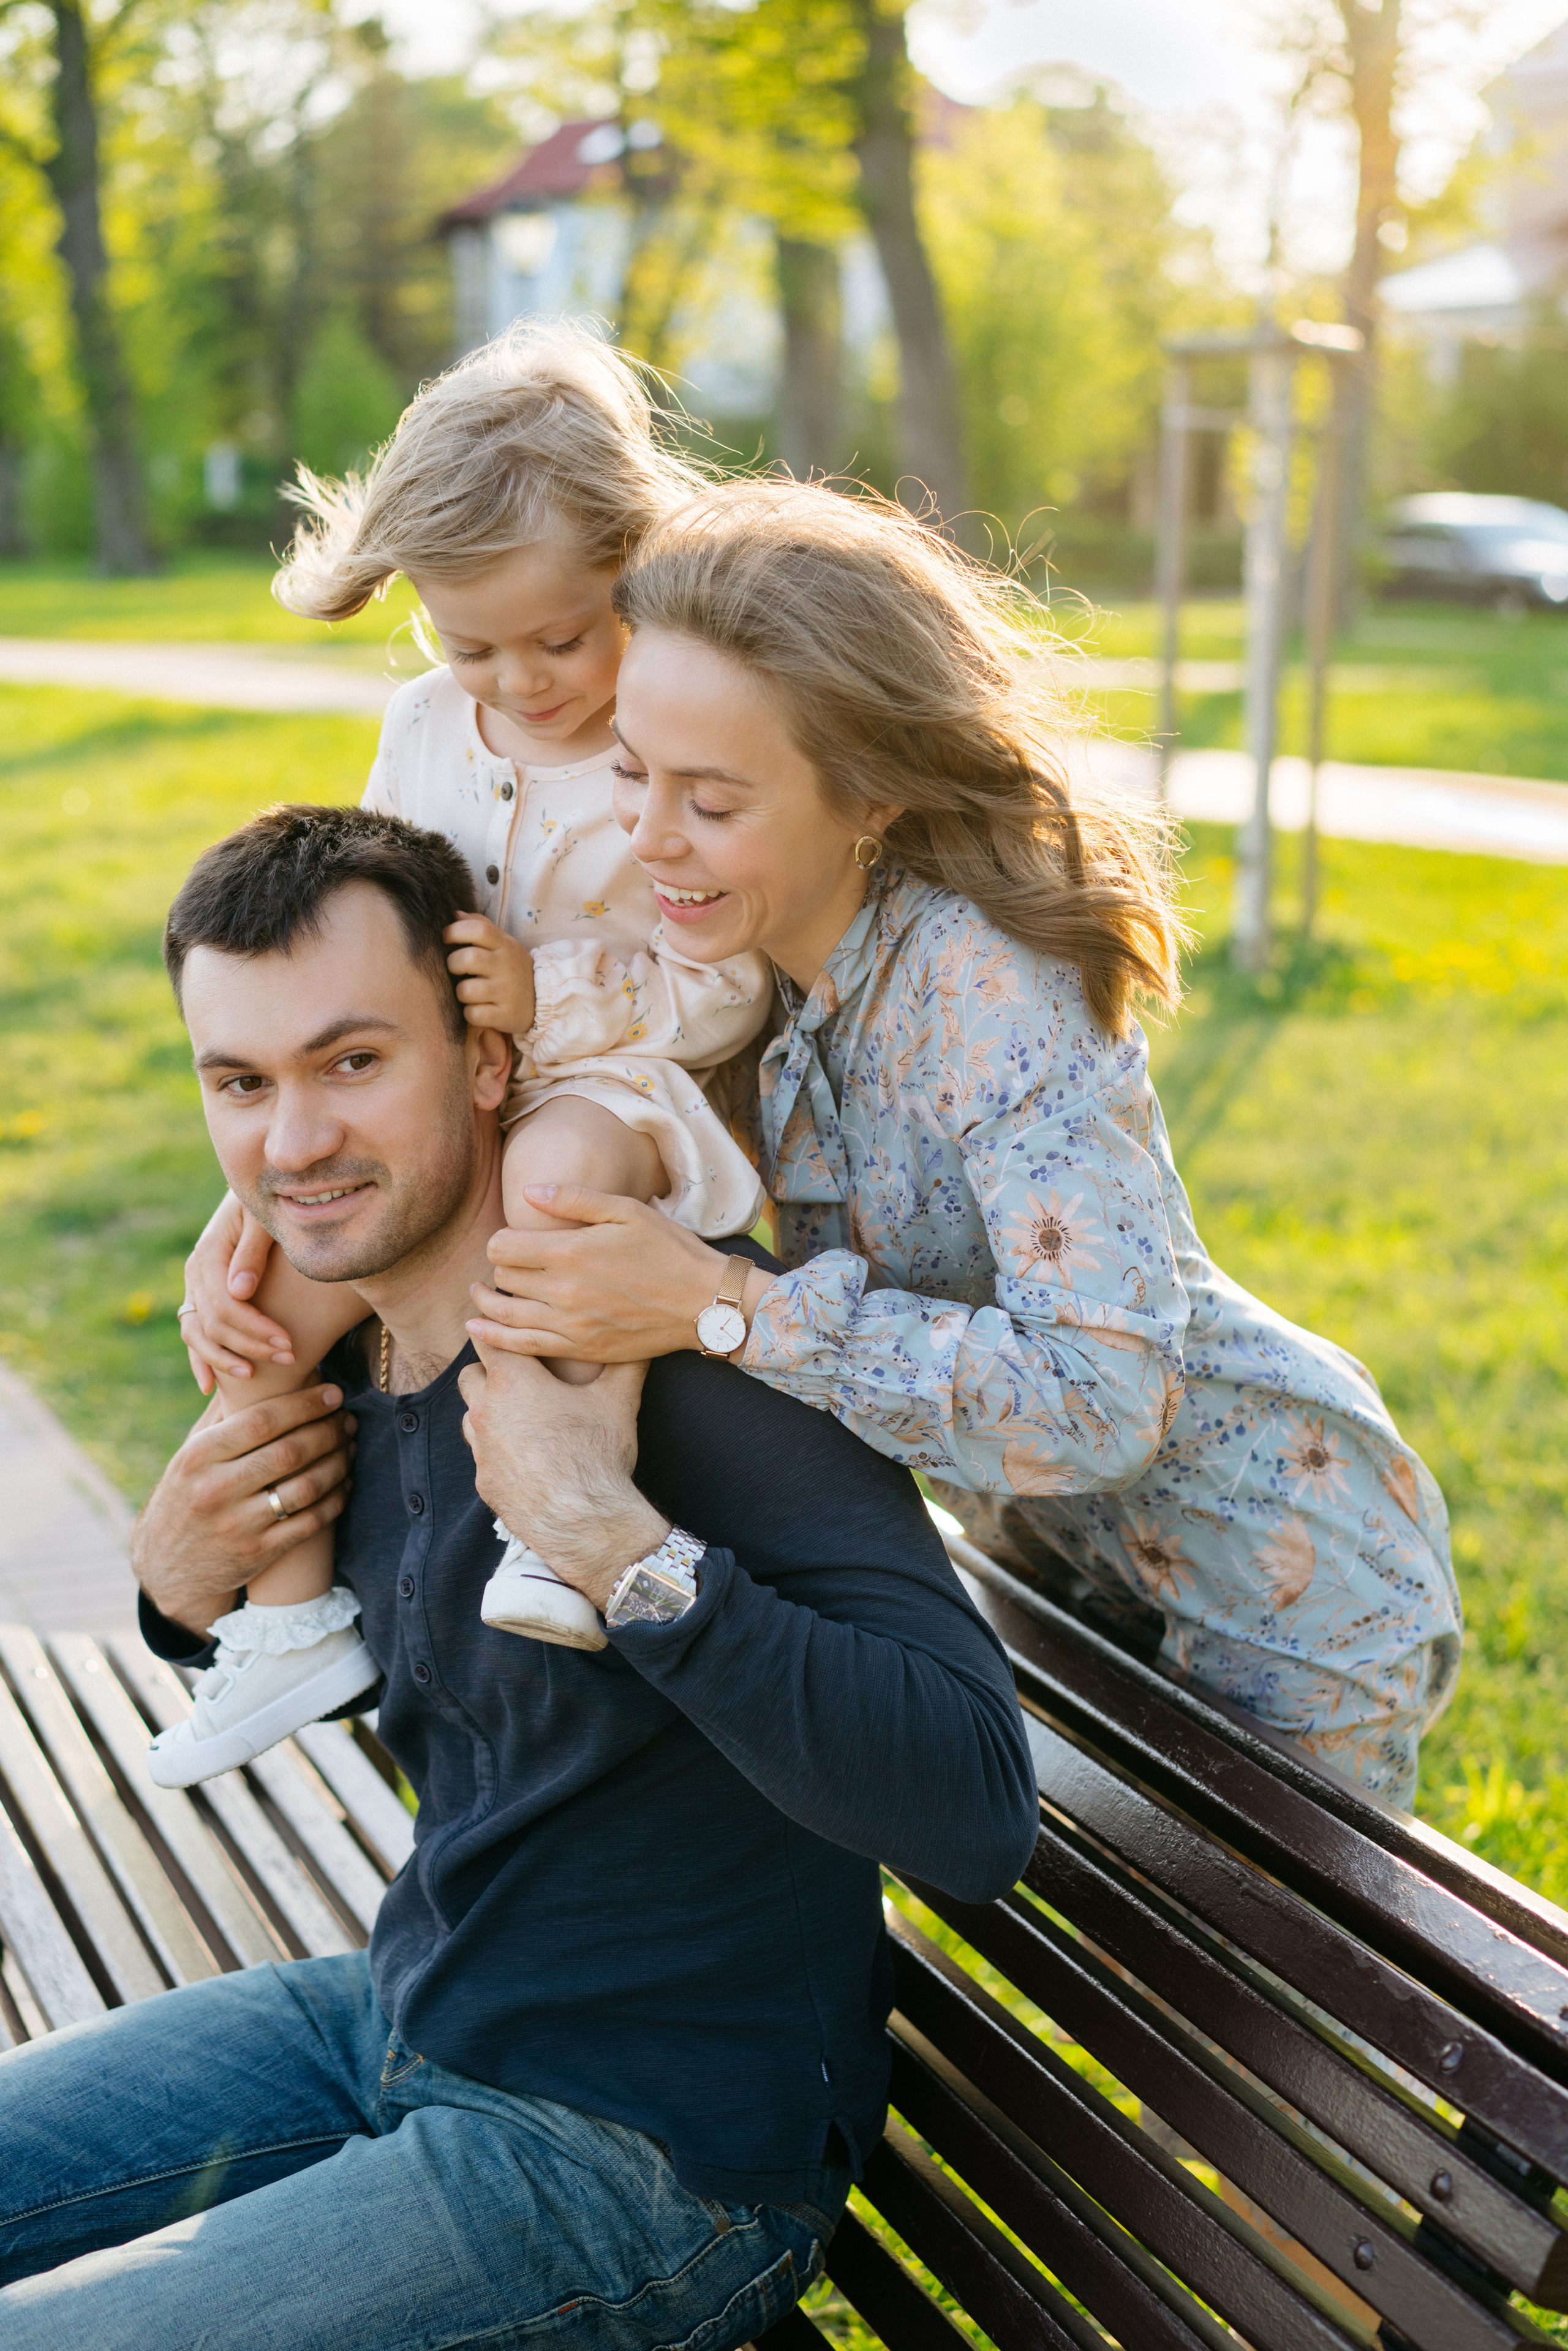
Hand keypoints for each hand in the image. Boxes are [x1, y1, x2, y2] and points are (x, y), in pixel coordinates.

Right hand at [130, 1387, 354, 1636]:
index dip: (305, 1404)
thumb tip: (254, 1368)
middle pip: (289, 1452)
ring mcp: (238, 1525)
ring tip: (350, 1446)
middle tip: (348, 1419)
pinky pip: (311, 1522)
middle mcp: (215, 1490)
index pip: (261, 1420)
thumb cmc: (185, 1496)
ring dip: (338, 1463)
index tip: (334, 1393)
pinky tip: (345, 1483)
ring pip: (306, 1487)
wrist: (165, 1567)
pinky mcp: (259, 1553)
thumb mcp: (188, 1455)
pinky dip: (336, 1499)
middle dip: (329, 1431)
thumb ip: (221, 1416)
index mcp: (198, 1456)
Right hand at [182, 1192, 292, 1391]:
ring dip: (224, 1358)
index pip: (225, 1304)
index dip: (255, 1329)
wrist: (261, 1192)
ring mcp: (195, 1284)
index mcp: (211, 1250)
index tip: (288, 1344)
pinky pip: (193, 1332)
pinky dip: (200, 1359)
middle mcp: (197, 1270)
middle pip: (213, 1322)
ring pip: (197, 1333)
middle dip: (249, 1346)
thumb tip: (240, 1291)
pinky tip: (210, 1386)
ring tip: (255, 1376)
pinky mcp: (201, 1294)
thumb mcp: (266, 1217)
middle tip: (289, 1358)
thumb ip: (254, 1249)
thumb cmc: (274, 1200)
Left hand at [445, 912, 535, 1037]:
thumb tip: (456, 914)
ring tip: (469, 992)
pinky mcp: (505, 1015)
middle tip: (457, 968)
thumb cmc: (512, 968)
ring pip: (466, 990)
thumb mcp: (503, 944)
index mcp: (505, 946)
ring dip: (461, 992)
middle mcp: (507, 967)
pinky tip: (478, 1009)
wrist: (542, 1001)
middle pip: (468, 959)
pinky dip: (471, 1013)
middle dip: (453, 964)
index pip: (479, 929)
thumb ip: (481, 926)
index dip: (456, 931)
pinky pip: (474, 1014)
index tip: (447, 938)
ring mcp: (507, 992)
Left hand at [458, 1347, 665, 1609]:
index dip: (498, 1330)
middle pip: (471, 1374)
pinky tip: (526, 1456)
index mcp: (513, 1381)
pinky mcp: (484, 1481)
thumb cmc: (597, 1455)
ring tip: (524, 1417)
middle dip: (491, 1372)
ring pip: (471, 1415)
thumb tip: (641, 1339)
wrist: (584, 1523)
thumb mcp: (619, 1400)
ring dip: (490, 1411)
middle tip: (523, 1377)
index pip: (488, 1338)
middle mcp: (486, 1411)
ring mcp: (481, 1449)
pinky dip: (498, 1449)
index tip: (508, 1328)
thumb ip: (627, 1362)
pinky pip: (482, 1454)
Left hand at [465, 1186, 772, 1363]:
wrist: (704, 1303)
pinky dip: (495, 1338)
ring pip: (505, 1314)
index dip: (501, 1240)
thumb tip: (528, 1191)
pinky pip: (524, 1346)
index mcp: (570, 1252)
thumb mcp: (626, 1210)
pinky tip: (478, 1328)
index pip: (502, 1247)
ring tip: (481, 1293)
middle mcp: (562, 1291)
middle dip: (501, 1268)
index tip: (513, 1239)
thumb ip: (574, 1199)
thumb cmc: (669, 1250)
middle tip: (512, 1263)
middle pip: (503, 1279)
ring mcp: (569, 1325)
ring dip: (487, 1302)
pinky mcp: (580, 1349)